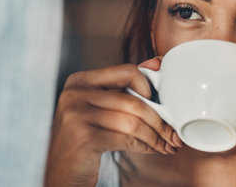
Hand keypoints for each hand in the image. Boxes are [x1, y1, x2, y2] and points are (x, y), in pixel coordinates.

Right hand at [44, 57, 181, 186]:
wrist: (61, 172)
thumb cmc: (87, 137)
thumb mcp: (100, 108)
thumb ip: (124, 87)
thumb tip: (157, 63)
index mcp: (80, 80)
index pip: (127, 71)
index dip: (149, 86)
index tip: (161, 104)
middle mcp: (75, 94)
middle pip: (133, 100)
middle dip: (159, 120)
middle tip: (174, 133)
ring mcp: (76, 115)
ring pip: (133, 121)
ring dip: (156, 136)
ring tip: (167, 144)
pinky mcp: (84, 137)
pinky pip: (126, 138)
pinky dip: (145, 145)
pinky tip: (152, 149)